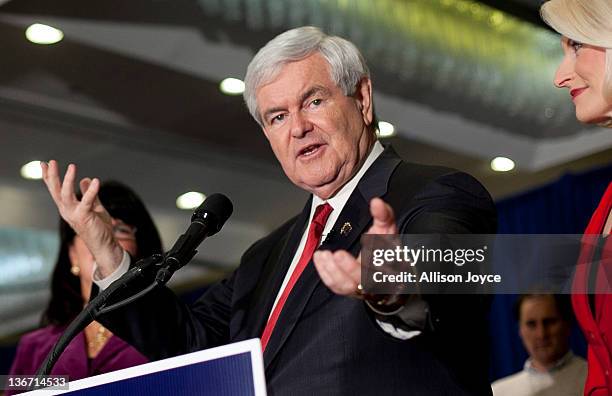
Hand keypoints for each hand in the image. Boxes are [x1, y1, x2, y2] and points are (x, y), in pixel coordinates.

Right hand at [41, 160, 123, 276]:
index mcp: (67, 208)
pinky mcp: (85, 217)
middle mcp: (67, 211)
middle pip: (56, 191)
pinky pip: (87, 201)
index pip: (55, 190)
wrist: (105, 244)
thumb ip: (89, 194)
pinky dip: (91, 191)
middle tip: (51, 162)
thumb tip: (86, 179)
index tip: (44, 164)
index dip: (49, 177)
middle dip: (52, 176)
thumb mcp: (94, 207)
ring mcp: (74, 215)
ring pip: (66, 194)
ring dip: (68, 180)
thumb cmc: (99, 227)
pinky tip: (96, 181)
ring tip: (71, 166)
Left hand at [313, 197, 397, 297]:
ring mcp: (362, 287)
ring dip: (334, 272)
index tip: (369, 241)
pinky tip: (320, 258)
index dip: (380, 256)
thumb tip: (376, 202)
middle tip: (339, 255)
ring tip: (324, 255)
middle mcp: (378, 278)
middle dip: (352, 268)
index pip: (388, 263)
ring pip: (349, 286)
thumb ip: (383, 214)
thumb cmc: (384, 248)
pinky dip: (326, 272)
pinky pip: (336, 286)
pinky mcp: (348, 289)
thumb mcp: (387, 229)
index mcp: (391, 263)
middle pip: (367, 280)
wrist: (381, 270)